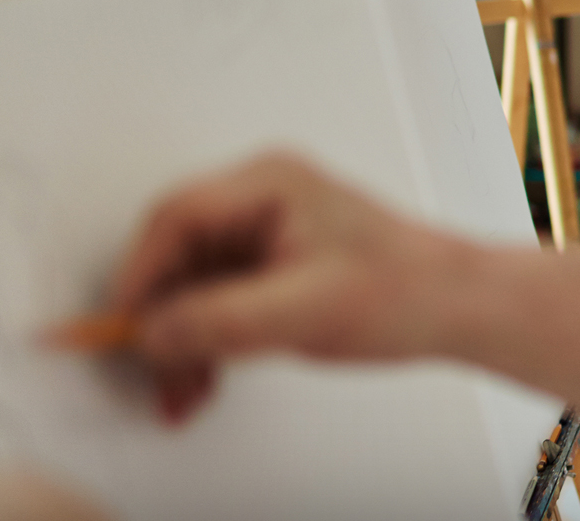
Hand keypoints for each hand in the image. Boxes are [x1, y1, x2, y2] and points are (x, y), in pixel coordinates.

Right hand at [98, 152, 471, 422]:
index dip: (139, 275)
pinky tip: (203, 384)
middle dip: (161, 320)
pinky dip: (207, 343)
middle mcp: (260, 200)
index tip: (122, 325)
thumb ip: (223, 320)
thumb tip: (152, 332)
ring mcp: (265, 233)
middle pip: (177, 256)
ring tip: (183, 394)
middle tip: (154, 373)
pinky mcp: (271, 269)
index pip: (176, 219)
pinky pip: (217, 302)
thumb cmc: (405, 289)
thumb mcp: (305, 310)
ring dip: (181, 342)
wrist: (457, 307)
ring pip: (192, 286)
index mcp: (269, 184)